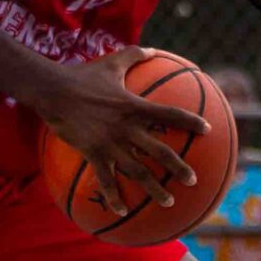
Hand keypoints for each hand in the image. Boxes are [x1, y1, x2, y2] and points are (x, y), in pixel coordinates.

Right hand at [36, 47, 207, 215]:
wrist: (53, 90)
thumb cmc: (82, 75)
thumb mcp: (111, 62)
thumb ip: (134, 54)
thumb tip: (153, 48)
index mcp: (135, 106)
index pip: (170, 115)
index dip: (190, 122)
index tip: (207, 131)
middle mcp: (127, 128)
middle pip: (160, 152)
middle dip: (178, 168)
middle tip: (193, 180)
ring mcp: (110, 143)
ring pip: (137, 171)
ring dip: (154, 189)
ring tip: (169, 201)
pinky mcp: (92, 153)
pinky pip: (105, 180)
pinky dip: (114, 196)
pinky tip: (121, 211)